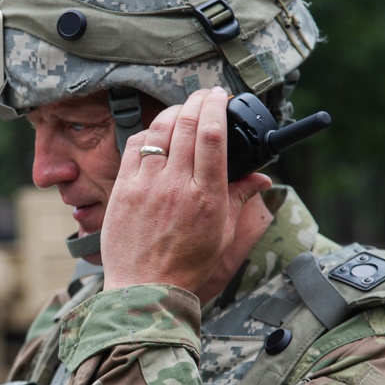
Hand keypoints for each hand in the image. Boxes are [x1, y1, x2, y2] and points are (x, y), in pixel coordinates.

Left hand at [100, 87, 271, 295]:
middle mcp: (175, 186)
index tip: (220, 96)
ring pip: (158, 131)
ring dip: (172, 112)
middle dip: (197, 101)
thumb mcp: (223, 235)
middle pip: (186, 125)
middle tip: (205, 95)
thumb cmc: (186, 266)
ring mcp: (146, 186)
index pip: (212, 136)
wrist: (144, 289)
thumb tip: (261, 179)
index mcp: (206, 196)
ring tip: (182, 110)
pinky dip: (148, 134)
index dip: (216, 107)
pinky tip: (156, 133)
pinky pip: (134, 148)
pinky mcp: (123, 190)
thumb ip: (240, 200)